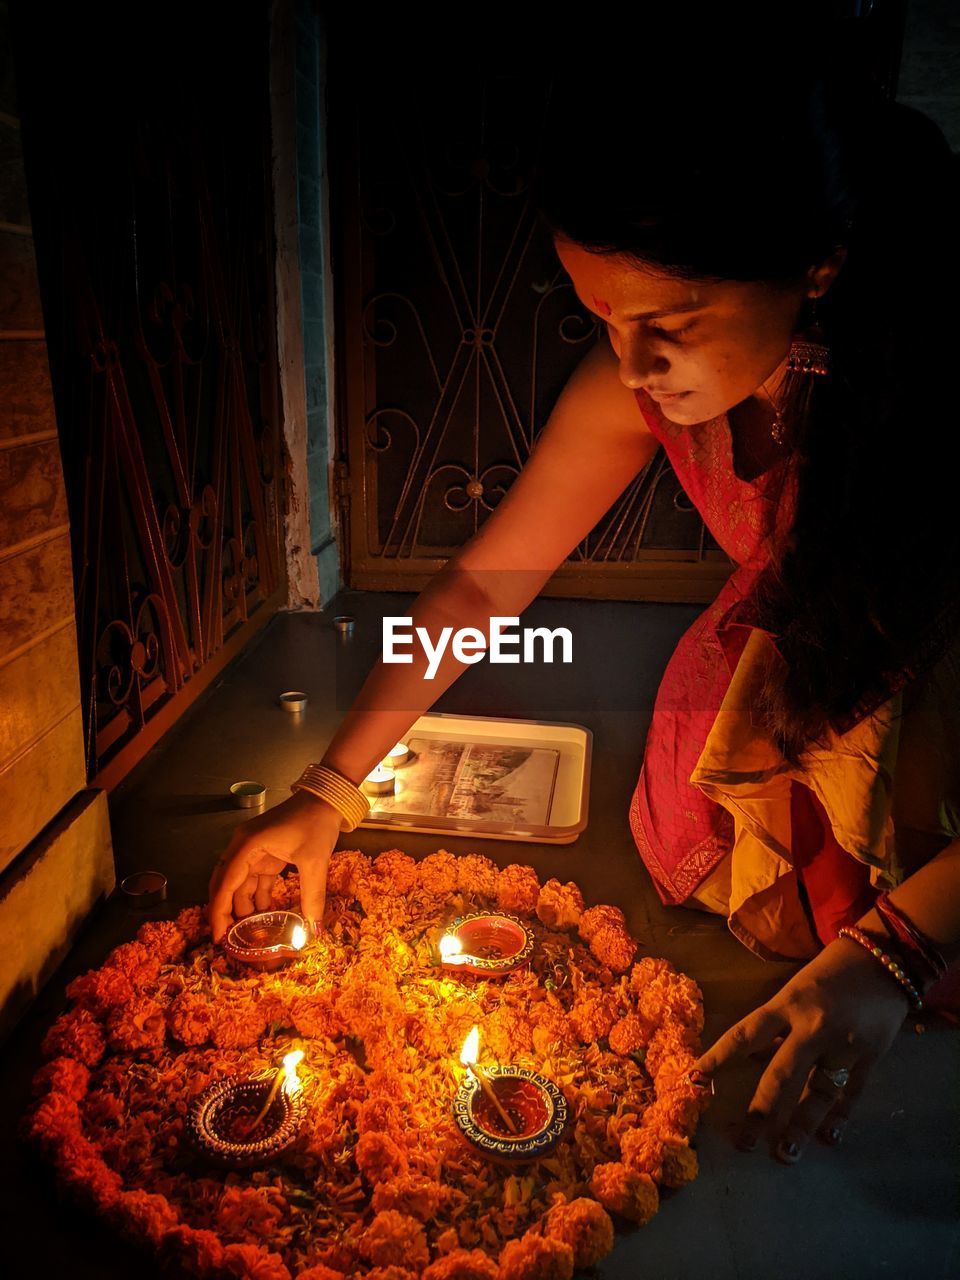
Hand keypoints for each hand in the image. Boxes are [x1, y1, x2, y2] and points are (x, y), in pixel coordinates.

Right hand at [208, 791, 342, 941]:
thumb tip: (314, 929)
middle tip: (228, 940)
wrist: (326, 799)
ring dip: (242, 907)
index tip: (218, 937)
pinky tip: (263, 916)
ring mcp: (252, 850)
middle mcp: (242, 847)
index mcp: (247, 846)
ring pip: (239, 884)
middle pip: (225, 884)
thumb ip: (312, 896)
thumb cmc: (316, 823)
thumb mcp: (315, 861)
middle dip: (225, 912)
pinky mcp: (264, 853)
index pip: (225, 884)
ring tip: (248, 933)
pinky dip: (257, 897)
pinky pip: (254, 880)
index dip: (219, 912)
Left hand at [692, 935, 912, 1162]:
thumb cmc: (830, 970)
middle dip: (760, 1111)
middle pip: (780, 1075)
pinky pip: (851, 1093)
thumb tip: (754, 1057)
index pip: (744, 1035)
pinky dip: (839, 1117)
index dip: (718, 1058)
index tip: (695, 1080)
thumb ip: (778, 1024)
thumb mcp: (796, 989)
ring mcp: (844, 1044)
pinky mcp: (871, 1057)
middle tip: (744, 1142)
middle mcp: (813, 1027)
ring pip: (817, 1092)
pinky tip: (828, 1138)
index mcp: (788, 1003)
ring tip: (785, 1152)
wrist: (885, 959)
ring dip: (801, 1126)